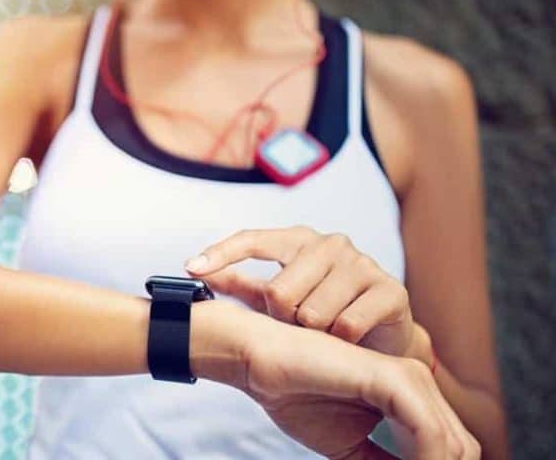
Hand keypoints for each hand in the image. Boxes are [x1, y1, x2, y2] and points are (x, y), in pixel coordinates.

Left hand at [185, 227, 415, 358]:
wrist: (384, 341)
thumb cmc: (324, 313)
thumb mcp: (280, 298)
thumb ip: (241, 284)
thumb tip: (194, 272)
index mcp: (299, 240)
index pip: (252, 240)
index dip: (220, 254)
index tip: (190, 269)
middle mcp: (330, 244)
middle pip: (279, 291)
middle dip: (282, 319)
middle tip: (299, 326)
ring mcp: (362, 263)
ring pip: (311, 313)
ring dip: (313, 334)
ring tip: (326, 332)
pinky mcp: (390, 289)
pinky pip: (345, 326)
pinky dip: (340, 341)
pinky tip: (349, 339)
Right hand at [192, 302, 479, 458]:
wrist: (260, 360)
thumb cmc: (295, 395)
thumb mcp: (349, 446)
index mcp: (410, 395)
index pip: (451, 446)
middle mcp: (418, 381)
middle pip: (461, 447)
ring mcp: (409, 377)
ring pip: (452, 445)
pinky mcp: (393, 379)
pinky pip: (430, 435)